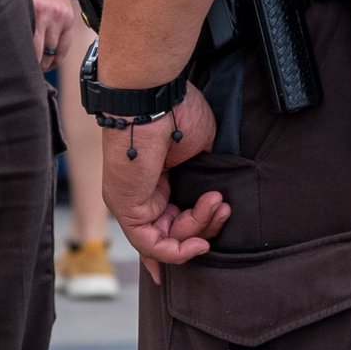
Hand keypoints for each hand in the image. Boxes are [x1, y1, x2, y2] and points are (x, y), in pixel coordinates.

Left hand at [99, 83, 227, 269]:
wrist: (154, 98)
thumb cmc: (177, 112)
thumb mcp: (200, 149)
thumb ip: (203, 176)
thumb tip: (214, 191)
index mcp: (156, 179)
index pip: (165, 219)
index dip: (183, 239)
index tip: (201, 248)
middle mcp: (140, 193)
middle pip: (174, 231)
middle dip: (205, 225)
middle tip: (223, 205)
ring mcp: (131, 202)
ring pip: (167, 239)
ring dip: (199, 229)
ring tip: (217, 204)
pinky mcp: (127, 209)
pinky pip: (152, 244)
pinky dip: (178, 251)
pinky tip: (200, 242)